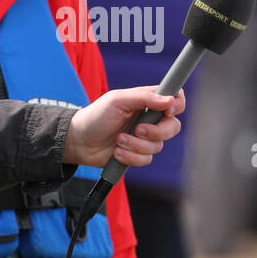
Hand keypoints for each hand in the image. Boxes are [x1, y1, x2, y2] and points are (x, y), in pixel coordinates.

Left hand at [64, 87, 184, 167]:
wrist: (79, 141)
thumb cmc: (96, 116)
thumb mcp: (117, 100)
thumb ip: (144, 98)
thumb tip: (170, 99)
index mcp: (147, 101)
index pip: (174, 98)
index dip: (177, 104)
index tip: (168, 110)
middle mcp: (149, 119)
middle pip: (173, 126)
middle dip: (157, 131)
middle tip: (138, 129)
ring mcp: (144, 138)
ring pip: (158, 146)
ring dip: (136, 145)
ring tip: (118, 140)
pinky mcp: (137, 154)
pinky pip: (146, 159)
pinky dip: (130, 156)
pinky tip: (116, 151)